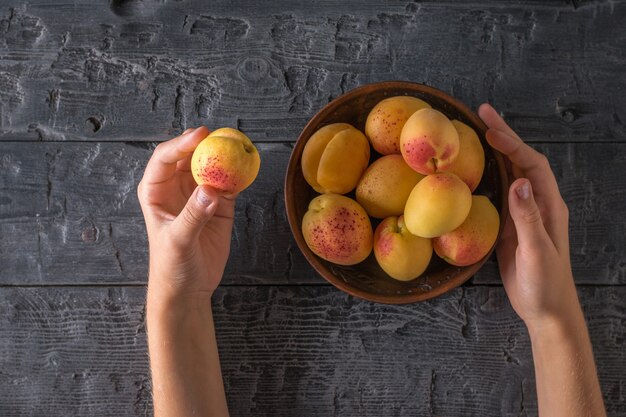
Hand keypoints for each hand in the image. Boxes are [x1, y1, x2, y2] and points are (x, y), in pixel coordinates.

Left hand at [137, 127, 235, 303]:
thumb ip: (193, 215)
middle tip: (224, 137)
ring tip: (240, 148)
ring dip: (225, 158)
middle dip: (206, 144)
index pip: (165, 158)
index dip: (182, 143)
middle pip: (191, 155)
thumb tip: (210, 190)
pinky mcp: (219, 204)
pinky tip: (248, 170)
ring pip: (211, 166)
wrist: (189, 288)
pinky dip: (239, 176)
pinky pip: (230, 183)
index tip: (201, 136)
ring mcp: (199, 194)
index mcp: (156, 190)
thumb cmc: (171, 265)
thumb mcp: (178, 241)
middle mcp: (176, 187)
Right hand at [478, 104, 579, 329]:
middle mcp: (538, 204)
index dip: (513, 144)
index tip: (490, 129)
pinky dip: (488, 175)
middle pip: (522, 161)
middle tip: (482, 112)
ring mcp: (524, 213)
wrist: (546, 309)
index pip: (532, 165)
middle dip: (504, 136)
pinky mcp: (511, 225)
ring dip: (496, 151)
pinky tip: (474, 170)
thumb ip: (528, 217)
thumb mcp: (536, 251)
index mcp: (549, 206)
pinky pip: (500, 192)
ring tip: (476, 132)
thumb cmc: (545, 283)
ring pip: (511, 173)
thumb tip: (518, 181)